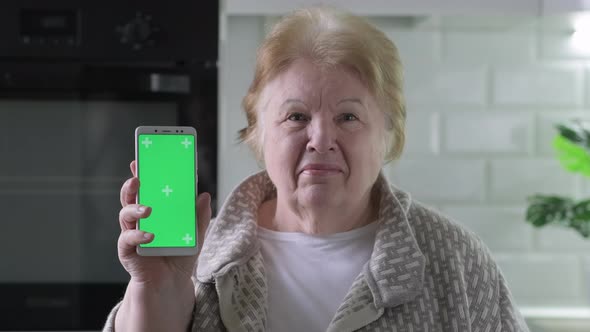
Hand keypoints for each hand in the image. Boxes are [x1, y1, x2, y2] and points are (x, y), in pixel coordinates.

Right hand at [117, 160, 210, 284]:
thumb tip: (205, 195)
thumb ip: (200, 216)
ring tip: (148, 209)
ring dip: (135, 208)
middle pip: (131, 196)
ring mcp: (131, 232)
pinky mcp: (127, 250)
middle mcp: (139, 218)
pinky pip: (127, 239)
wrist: (171, 282)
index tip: (143, 158)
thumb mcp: (196, 234)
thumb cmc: (179, 254)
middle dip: (132, 184)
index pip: (147, 187)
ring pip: (125, 213)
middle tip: (138, 177)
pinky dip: (139, 235)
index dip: (143, 172)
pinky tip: (151, 235)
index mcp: (155, 210)